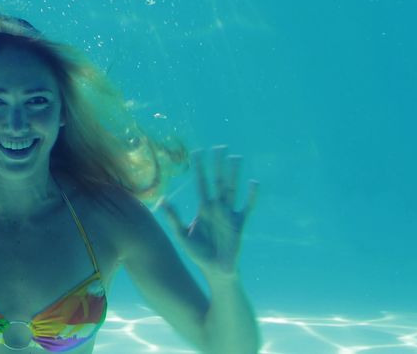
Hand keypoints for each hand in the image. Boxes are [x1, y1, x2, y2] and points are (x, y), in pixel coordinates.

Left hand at [160, 146, 258, 278]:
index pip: (200, 183)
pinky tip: (254, 183)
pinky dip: (251, 196)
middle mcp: (216, 207)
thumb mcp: (181, 235)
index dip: (199, 168)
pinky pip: (247, 207)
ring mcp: (229, 214)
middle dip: (218, 164)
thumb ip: (173, 218)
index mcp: (203, 208)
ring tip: (236, 158)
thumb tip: (162, 199)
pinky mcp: (240, 224)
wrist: (215, 270)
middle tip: (220, 146)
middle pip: (217, 181)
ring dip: (233, 174)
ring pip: (232, 189)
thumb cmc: (198, 253)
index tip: (197, 151)